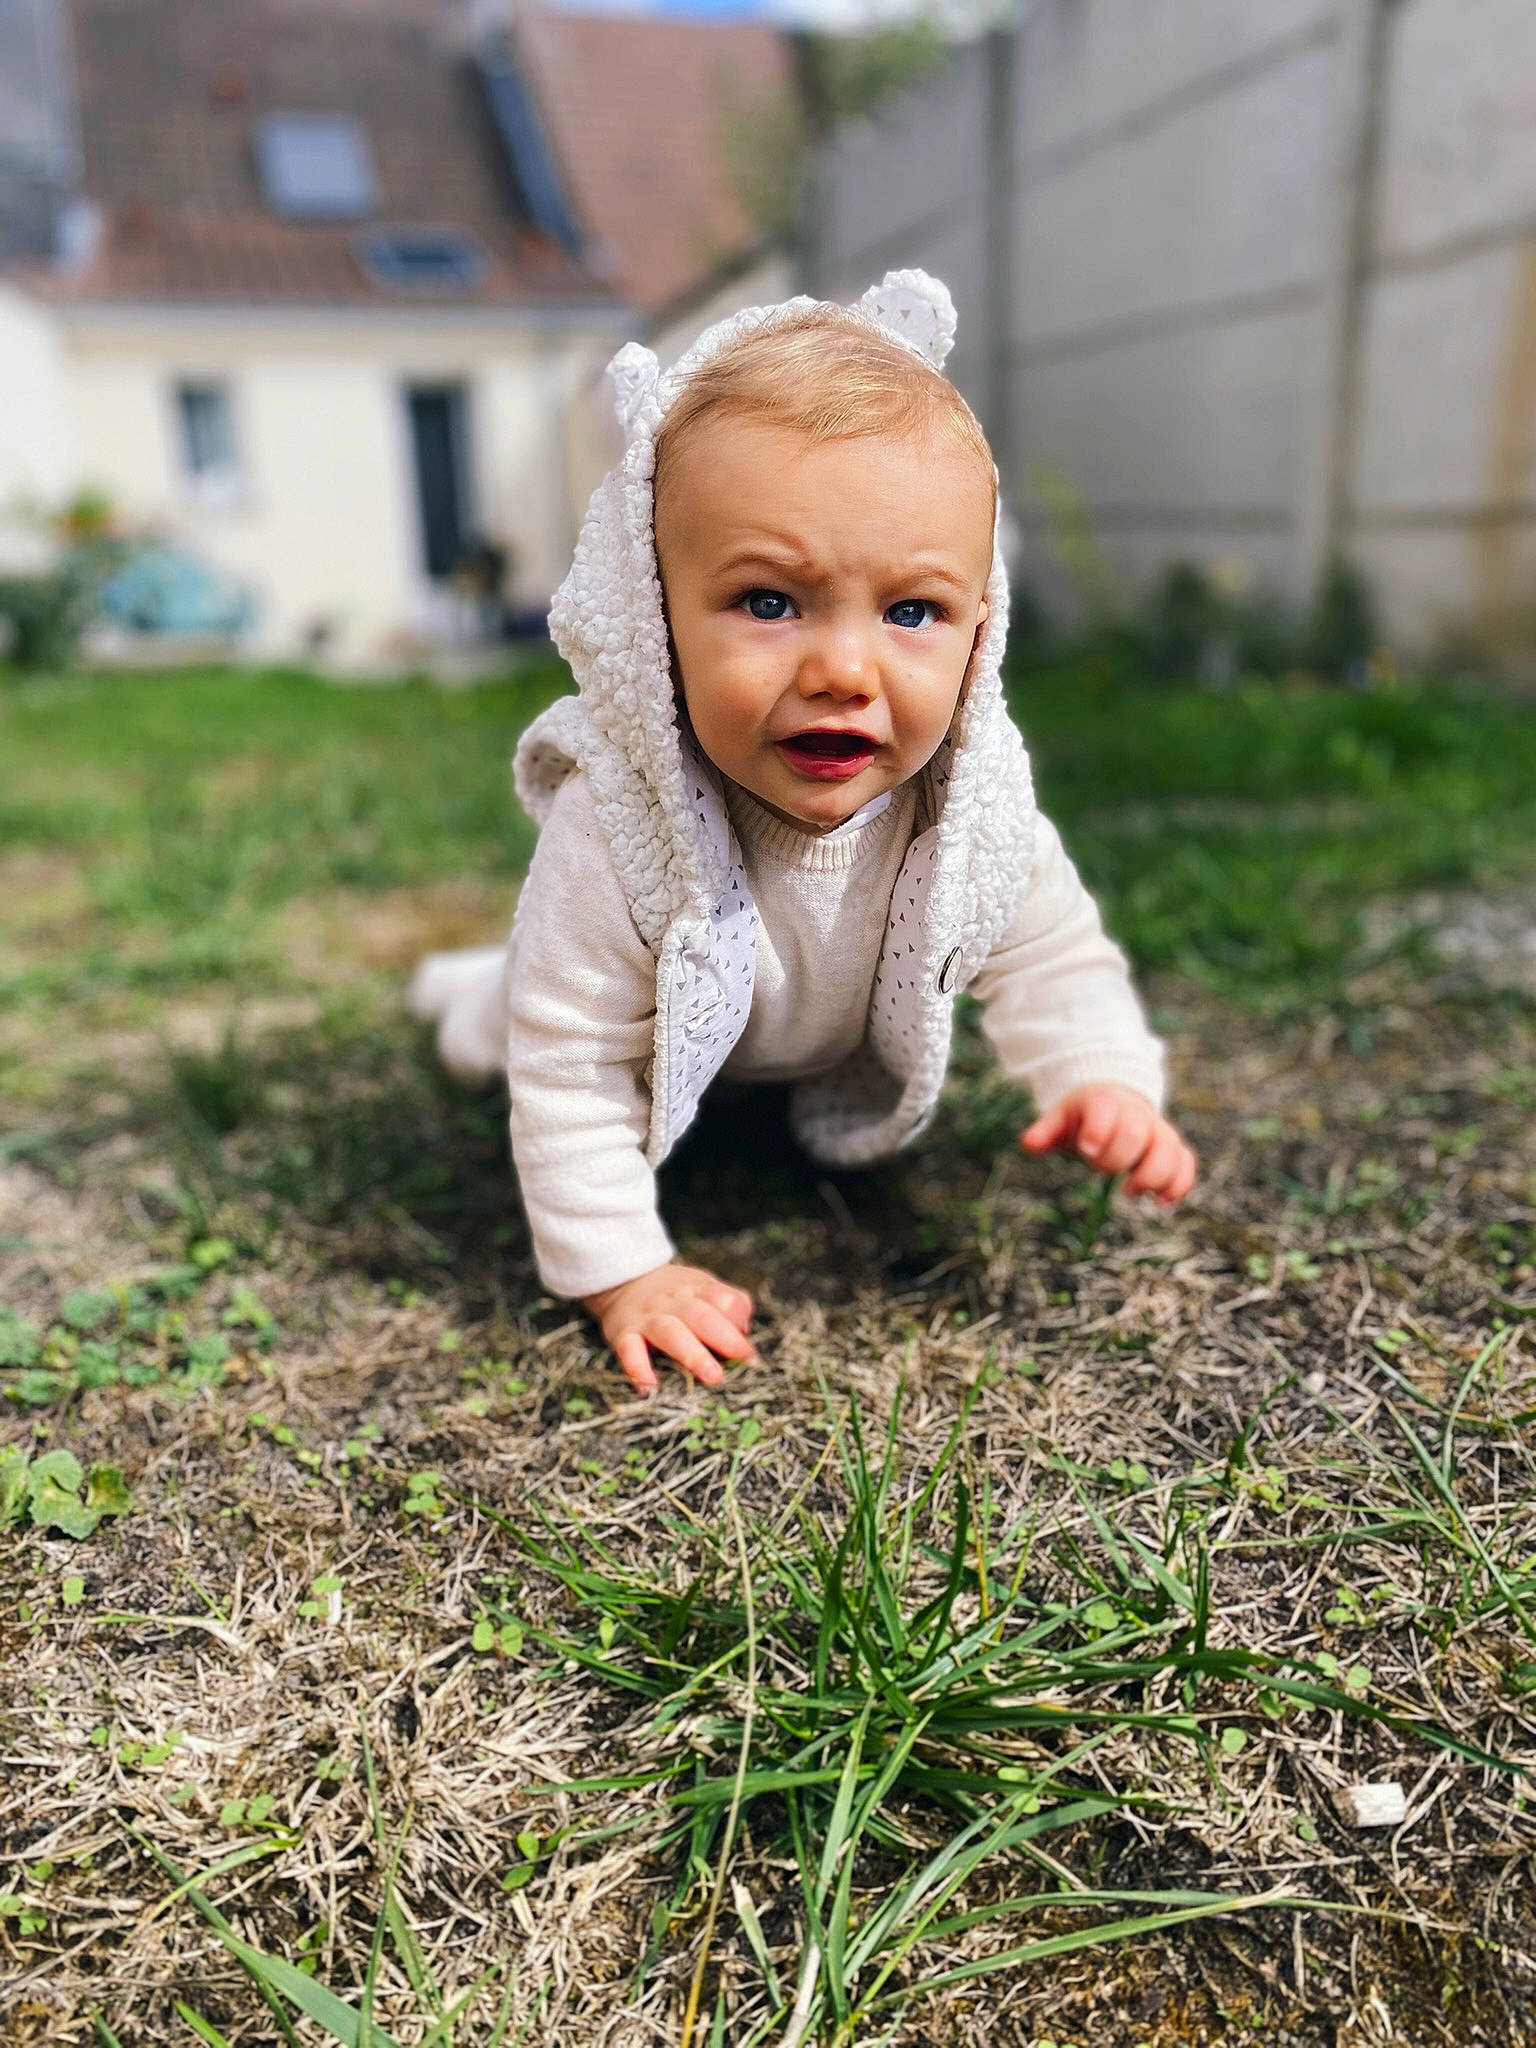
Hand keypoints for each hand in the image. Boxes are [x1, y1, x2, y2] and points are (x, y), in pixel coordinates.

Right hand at [584, 1262, 755, 1397]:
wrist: (623, 1280)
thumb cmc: (675, 1295)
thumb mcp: (703, 1288)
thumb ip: (729, 1308)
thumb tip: (744, 1334)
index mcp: (698, 1289)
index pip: (724, 1298)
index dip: (738, 1320)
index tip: (748, 1351)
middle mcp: (674, 1301)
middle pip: (702, 1316)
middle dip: (724, 1338)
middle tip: (742, 1360)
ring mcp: (648, 1317)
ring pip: (670, 1332)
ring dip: (692, 1354)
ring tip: (712, 1376)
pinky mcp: (623, 1333)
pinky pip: (629, 1349)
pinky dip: (637, 1368)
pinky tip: (649, 1387)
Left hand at [1021, 1084, 1197, 1204]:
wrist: (1118, 1103)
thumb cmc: (1085, 1117)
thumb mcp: (1063, 1117)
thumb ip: (1047, 1130)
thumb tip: (1028, 1143)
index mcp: (1106, 1102)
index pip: (1106, 1108)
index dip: (1099, 1129)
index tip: (1087, 1150)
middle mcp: (1137, 1114)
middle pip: (1136, 1132)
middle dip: (1117, 1157)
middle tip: (1100, 1169)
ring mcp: (1159, 1132)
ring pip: (1169, 1150)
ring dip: (1152, 1176)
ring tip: (1130, 1192)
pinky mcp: (1173, 1149)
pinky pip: (1186, 1164)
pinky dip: (1179, 1184)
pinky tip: (1161, 1202)